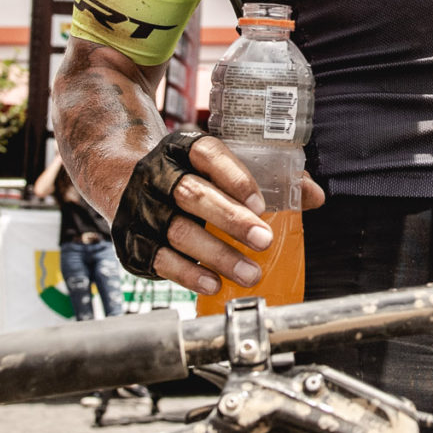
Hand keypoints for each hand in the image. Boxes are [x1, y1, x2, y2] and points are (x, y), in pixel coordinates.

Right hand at [142, 138, 326, 297]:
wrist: (120, 179)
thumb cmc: (187, 176)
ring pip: (179, 231)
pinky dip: (189, 275)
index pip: (208, 155)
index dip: (234, 177)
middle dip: (231, 220)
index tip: (260, 203)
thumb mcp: (218, 166)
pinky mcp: (132, 240)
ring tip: (249, 273)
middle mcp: (158, 175)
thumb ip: (265, 177)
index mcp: (182, 149)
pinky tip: (213, 283)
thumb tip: (312, 196)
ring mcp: (142, 209)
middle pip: (193, 195)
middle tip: (264, 241)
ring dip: (217, 255)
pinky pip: (161, 259)